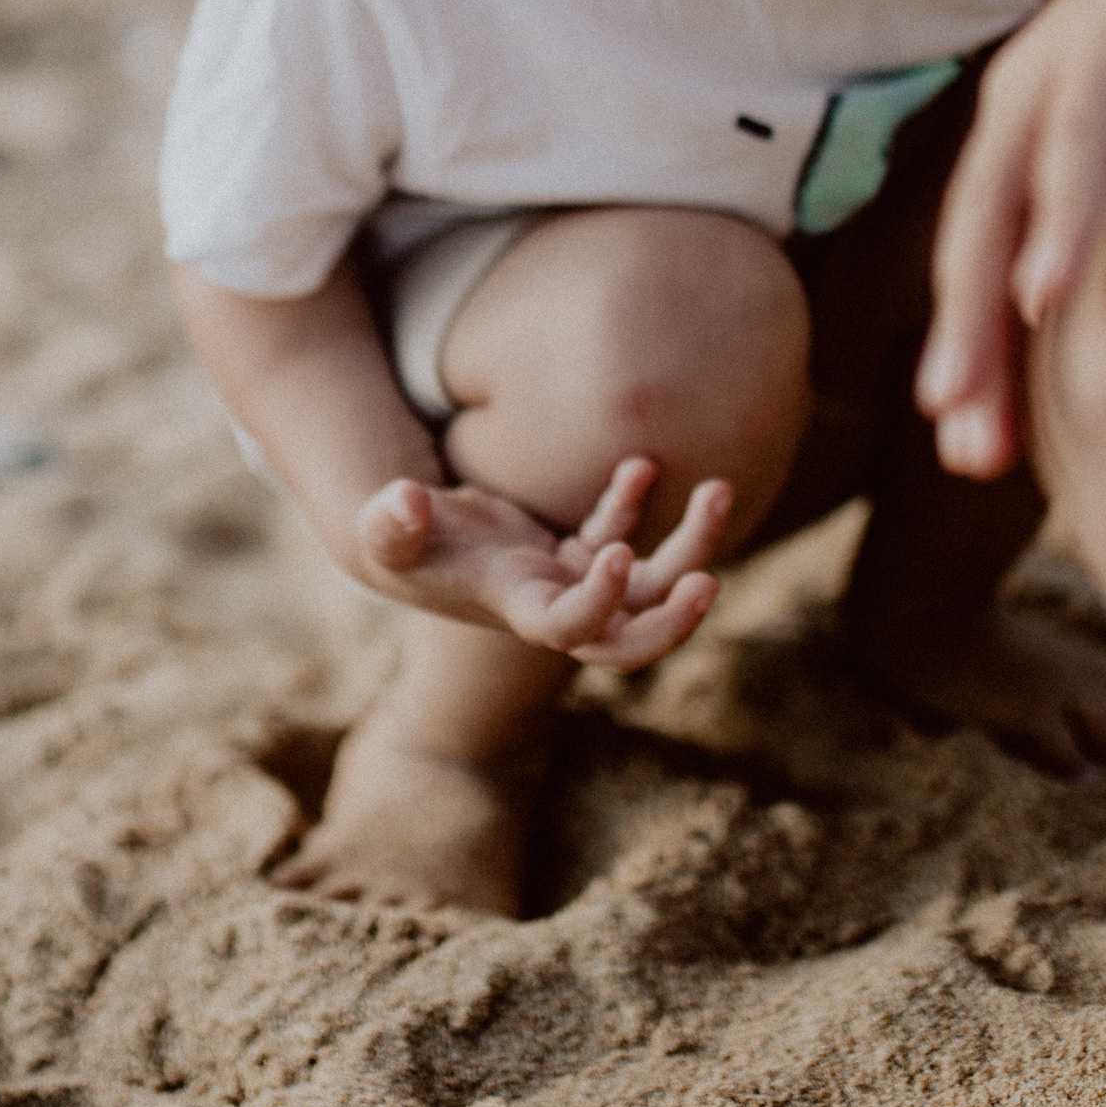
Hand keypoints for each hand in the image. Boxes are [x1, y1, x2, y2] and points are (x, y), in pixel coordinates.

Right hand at [354, 456, 732, 667]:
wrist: (409, 542)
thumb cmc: (397, 540)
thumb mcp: (386, 532)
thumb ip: (390, 522)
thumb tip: (403, 502)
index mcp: (519, 608)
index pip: (571, 629)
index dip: (599, 603)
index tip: (619, 555)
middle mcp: (554, 605)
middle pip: (628, 640)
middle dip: (673, 622)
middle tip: (710, 583)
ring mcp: (568, 581)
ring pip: (648, 584)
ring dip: (689, 545)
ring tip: (719, 490)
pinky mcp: (570, 553)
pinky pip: (619, 534)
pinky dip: (634, 505)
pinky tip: (643, 465)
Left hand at [916, 0, 1105, 477]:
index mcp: (1025, 136)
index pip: (984, 260)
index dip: (978, 351)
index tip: (977, 448)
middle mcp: (1019, 108)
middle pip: (971, 248)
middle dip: (965, 351)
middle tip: (962, 450)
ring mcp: (1053, 73)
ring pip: (1002, 207)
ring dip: (983, 304)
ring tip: (971, 397)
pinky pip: (1073, 145)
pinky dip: (1057, 218)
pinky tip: (1045, 287)